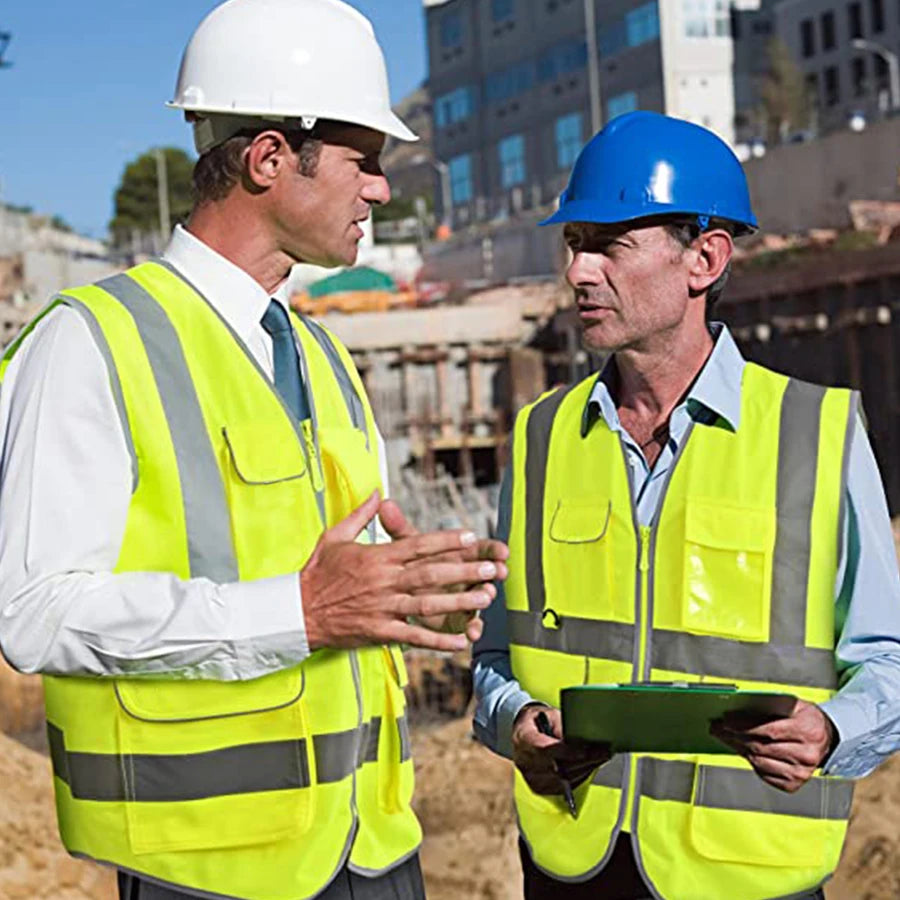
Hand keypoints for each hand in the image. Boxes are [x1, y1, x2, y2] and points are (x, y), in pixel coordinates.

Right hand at [301, 492, 504, 651]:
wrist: (297, 611)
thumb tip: (377, 492)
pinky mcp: (380, 631)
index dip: (447, 541)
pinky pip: (414, 636)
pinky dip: (438, 640)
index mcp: (377, 557)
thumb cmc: (317, 573)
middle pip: (431, 574)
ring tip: (485, 598)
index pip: (418, 545)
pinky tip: (460, 641)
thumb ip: (361, 514)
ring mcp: (383, 608)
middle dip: (464, 571)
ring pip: (428, 604)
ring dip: (459, 602)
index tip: (471, 537)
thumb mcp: (335, 536)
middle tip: (491, 568)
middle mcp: (384, 581)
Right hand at [512, 705, 610, 795]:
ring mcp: (531, 778)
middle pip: (558, 767)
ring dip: (585, 769)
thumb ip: (562, 726)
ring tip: (601, 757)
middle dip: (585, 760)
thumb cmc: (537, 722)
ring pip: (564, 779)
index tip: (586, 750)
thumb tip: (579, 738)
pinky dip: (579, 776)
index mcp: (523, 739)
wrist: (522, 734)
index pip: (545, 749)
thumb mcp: (549, 715)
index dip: (566, 751)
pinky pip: (564, 787)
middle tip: (604, 752)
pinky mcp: (539, 789)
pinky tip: (590, 766)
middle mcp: (524, 761)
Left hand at [710, 699, 836, 792]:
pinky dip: (750, 761)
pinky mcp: (794, 784)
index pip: (769, 730)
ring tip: (726, 737)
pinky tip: (743, 750)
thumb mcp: (794, 705)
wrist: (828, 739)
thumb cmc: (806, 719)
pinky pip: (764, 774)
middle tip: (718, 728)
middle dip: (734, 736)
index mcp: (808, 731)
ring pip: (759, 761)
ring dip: (738, 748)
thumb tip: (739, 708)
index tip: (725, 720)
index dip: (744, 725)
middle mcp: (807, 755)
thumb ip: (770, 706)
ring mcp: (801, 773)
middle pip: (761, 747)